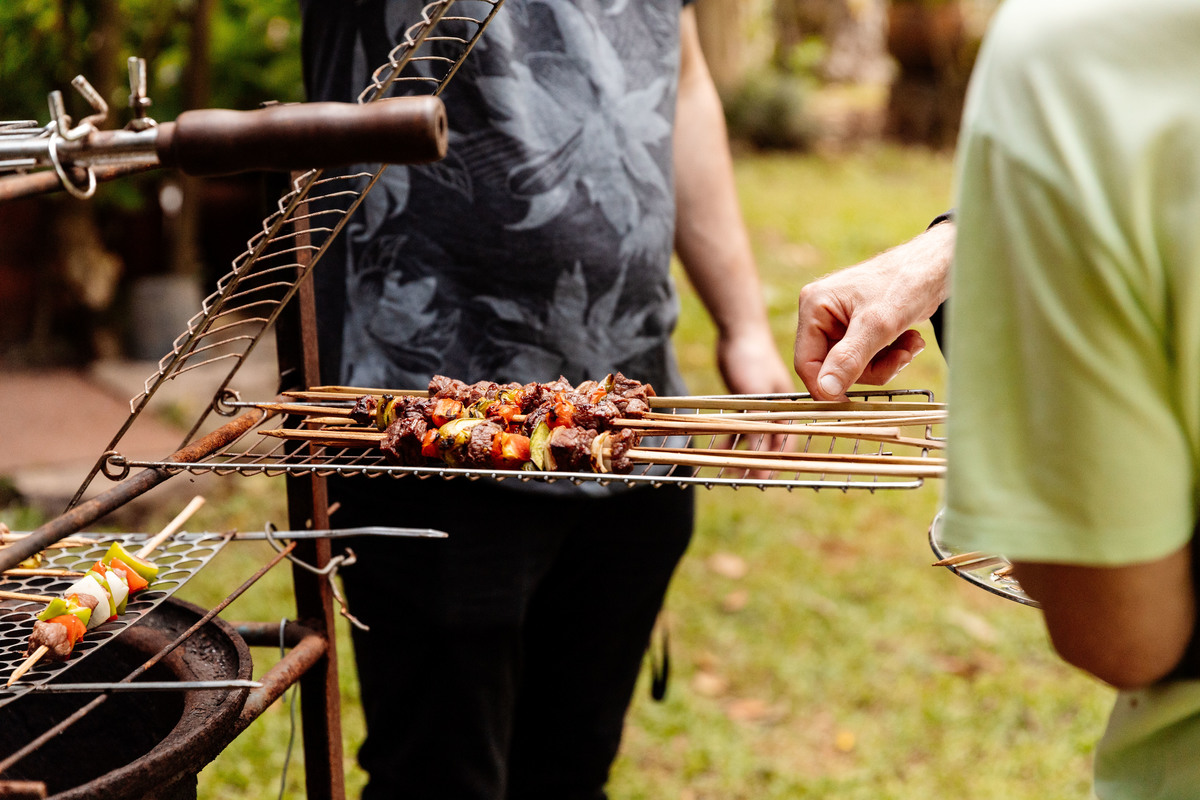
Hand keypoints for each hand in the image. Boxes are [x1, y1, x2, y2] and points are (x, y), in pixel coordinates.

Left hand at [714, 326, 794, 477]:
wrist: (739, 333)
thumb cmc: (753, 360)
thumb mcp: (757, 395)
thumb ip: (761, 424)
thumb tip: (762, 453)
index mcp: (787, 409)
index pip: (786, 443)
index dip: (776, 461)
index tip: (764, 478)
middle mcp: (776, 410)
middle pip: (769, 443)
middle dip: (759, 461)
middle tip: (745, 478)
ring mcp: (760, 406)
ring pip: (752, 436)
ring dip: (743, 453)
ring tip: (732, 469)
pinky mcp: (744, 401)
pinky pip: (737, 425)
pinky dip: (729, 437)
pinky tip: (719, 449)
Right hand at [793, 221, 953, 399]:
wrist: (940, 264)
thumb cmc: (906, 283)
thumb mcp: (878, 325)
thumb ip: (849, 359)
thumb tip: (826, 390)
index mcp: (814, 307)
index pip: (807, 362)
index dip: (827, 386)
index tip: (850, 402)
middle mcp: (822, 314)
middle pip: (833, 367)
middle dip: (870, 369)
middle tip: (900, 359)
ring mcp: (841, 321)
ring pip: (853, 366)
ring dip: (886, 363)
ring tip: (911, 345)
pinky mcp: (861, 326)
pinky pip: (867, 357)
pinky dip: (891, 355)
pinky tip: (910, 340)